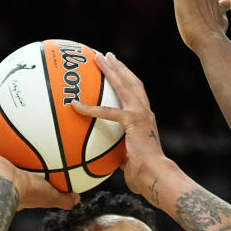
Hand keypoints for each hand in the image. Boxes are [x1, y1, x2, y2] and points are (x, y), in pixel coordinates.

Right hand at [0, 124, 78, 210]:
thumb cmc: (27, 192)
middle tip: (21, 139)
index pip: (27, 178)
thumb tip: (78, 197)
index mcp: (20, 186)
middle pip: (10, 162)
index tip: (39, 160)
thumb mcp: (51, 196)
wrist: (4, 188)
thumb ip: (65, 199)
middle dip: (14, 153)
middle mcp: (5, 177)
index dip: (32, 171)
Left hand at [73, 52, 179, 203]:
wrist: (155, 175)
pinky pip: (108, 112)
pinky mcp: (133, 121)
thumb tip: (106, 159)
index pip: (136, 95)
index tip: (118, 71)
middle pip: (132, 83)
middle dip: (119, 67)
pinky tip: (75, 104)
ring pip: (125, 85)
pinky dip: (91, 108)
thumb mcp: (129, 161)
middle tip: (107, 55)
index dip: (127, 81)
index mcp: (146, 120)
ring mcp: (141, 114)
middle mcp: (146, 113)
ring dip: (112, 70)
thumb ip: (119, 154)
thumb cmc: (144, 175)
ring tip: (98, 58)